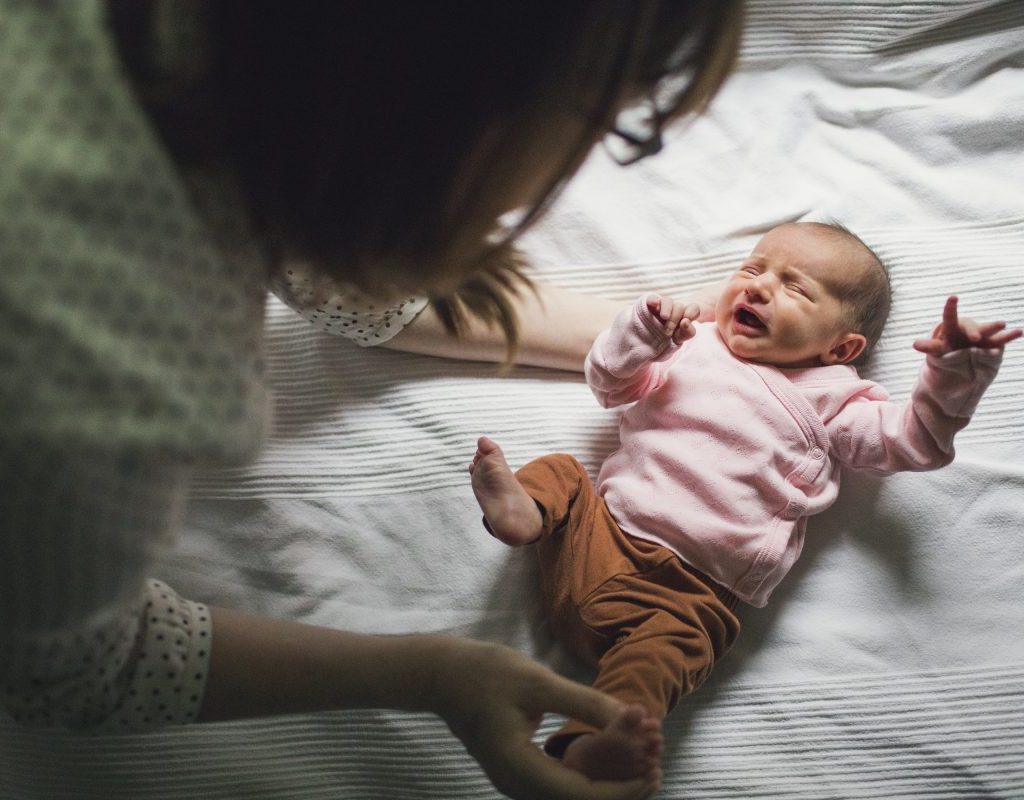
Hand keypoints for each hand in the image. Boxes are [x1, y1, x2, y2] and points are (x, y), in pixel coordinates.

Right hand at [429, 638, 659, 799]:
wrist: (441, 674)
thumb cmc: (486, 673)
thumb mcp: (539, 682)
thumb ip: (585, 703)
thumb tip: (632, 716)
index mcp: (519, 770)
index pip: (582, 795)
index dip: (623, 789)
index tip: (654, 770)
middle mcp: (517, 786)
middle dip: (621, 788)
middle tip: (656, 765)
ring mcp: (515, 781)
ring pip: (571, 795)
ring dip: (607, 781)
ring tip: (641, 759)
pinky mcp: (518, 770)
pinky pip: (560, 782)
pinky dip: (588, 772)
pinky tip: (610, 753)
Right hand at [646, 294, 700, 344]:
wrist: (652, 340)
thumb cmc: (671, 338)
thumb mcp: (681, 337)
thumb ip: (687, 332)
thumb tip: (685, 321)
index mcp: (685, 315)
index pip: (693, 308)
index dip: (690, 313)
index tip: (684, 322)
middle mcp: (675, 308)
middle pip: (679, 306)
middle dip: (674, 319)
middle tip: (668, 333)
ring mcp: (662, 306)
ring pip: (667, 300)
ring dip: (667, 309)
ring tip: (664, 317)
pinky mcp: (650, 305)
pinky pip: (652, 298)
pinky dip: (653, 300)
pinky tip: (653, 303)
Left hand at [913, 296, 1021, 355]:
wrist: (956, 365)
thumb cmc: (943, 357)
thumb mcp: (934, 353)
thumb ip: (928, 347)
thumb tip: (915, 343)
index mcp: (949, 331)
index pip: (948, 319)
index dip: (951, 308)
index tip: (953, 297)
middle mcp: (965, 331)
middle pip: (968, 327)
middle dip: (972, 330)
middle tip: (974, 338)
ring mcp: (979, 338)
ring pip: (986, 331)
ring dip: (993, 327)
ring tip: (1002, 324)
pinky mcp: (990, 346)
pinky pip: (1000, 341)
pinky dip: (1009, 336)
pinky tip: (1019, 331)